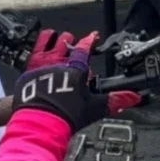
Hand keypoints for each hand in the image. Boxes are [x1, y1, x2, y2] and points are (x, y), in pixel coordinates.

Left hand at [10, 31, 140, 132]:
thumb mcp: (95, 109)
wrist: (41, 124)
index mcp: (75, 70)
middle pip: (64, 45)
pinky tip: (35, 56)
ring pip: (45, 47)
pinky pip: (30, 57)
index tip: (92, 36)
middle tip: (71, 39)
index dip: (89, 41)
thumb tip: (132, 97)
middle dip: (69, 41)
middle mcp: (57, 64)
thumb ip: (114, 101)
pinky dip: (35, 53)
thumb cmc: (67, 117)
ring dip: (50, 40)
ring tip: (52, 37)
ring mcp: (40, 68)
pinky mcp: (27, 76)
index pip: (84, 50)